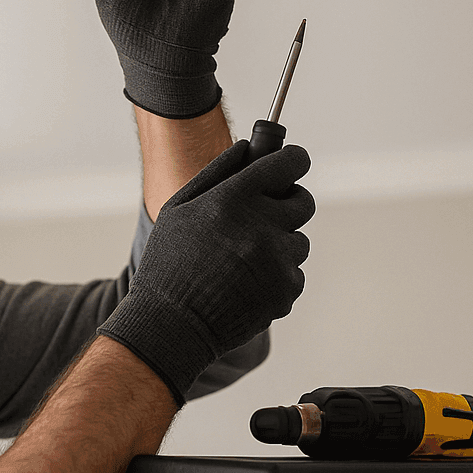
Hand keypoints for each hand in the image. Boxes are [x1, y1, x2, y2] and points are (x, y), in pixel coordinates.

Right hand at [99, 140, 312, 403]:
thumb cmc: (169, 265)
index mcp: (234, 198)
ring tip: (242, 263)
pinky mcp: (287, 289)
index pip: (288, 163)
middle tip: (264, 217)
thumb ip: (217, 172)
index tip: (293, 163)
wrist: (173, 325)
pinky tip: (246, 286)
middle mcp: (262, 225)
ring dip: (279, 247)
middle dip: (288, 205)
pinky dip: (276, 278)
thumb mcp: (178, 210)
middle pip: (303, 201)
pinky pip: (294, 273)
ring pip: (299, 241)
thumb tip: (248, 147)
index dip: (293, 160)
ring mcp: (278, 259)